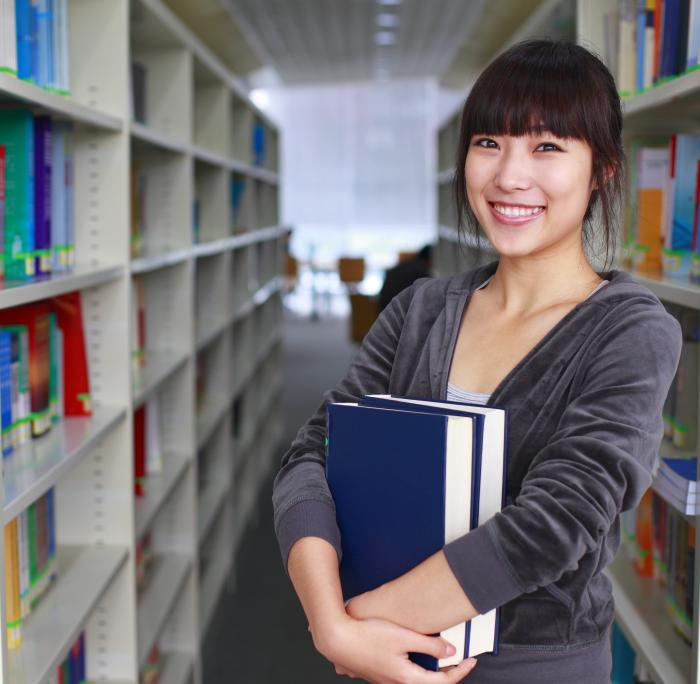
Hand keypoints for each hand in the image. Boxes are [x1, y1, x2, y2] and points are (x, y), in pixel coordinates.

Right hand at [309, 614, 476, 682]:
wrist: (336, 639)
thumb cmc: (366, 636)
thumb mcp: (402, 636)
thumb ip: (429, 644)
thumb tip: (450, 651)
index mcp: (406, 678)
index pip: (443, 682)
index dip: (460, 671)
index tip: (471, 660)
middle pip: (430, 683)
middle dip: (447, 673)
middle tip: (459, 660)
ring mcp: (386, 680)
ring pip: (416, 680)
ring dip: (431, 670)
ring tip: (440, 656)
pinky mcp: (378, 674)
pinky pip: (403, 675)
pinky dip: (415, 667)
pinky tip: (412, 654)